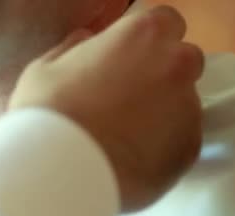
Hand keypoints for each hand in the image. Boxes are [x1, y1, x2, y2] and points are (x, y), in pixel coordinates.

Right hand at [10, 6, 204, 211]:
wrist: (58, 173)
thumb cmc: (46, 114)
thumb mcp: (45, 69)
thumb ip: (74, 49)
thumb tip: (86, 41)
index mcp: (142, 35)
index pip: (165, 22)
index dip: (145, 42)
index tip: (126, 60)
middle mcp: (176, 66)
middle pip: (182, 61)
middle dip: (160, 75)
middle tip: (121, 100)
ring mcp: (188, 109)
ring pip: (181, 104)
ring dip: (159, 113)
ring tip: (119, 137)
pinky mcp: (189, 150)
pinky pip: (179, 141)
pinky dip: (160, 147)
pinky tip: (128, 157)